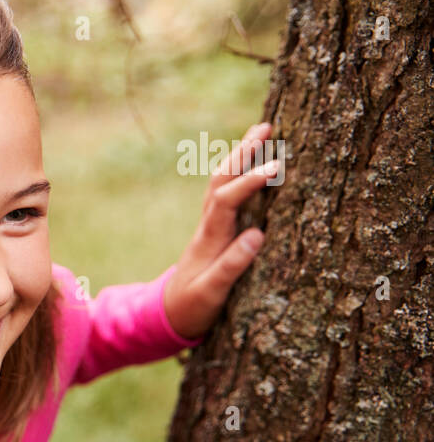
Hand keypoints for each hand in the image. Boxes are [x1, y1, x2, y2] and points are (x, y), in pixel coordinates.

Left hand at [164, 121, 276, 340]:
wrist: (167, 315)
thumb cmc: (192, 307)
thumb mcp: (212, 292)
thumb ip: (231, 266)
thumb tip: (257, 236)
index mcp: (209, 238)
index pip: (228, 200)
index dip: (250, 182)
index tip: (275, 166)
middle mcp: (207, 226)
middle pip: (221, 180)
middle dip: (242, 152)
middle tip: (266, 126)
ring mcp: (209, 227)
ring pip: (221, 183)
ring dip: (239, 157)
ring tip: (260, 134)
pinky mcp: (213, 231)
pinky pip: (225, 194)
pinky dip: (237, 174)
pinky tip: (249, 165)